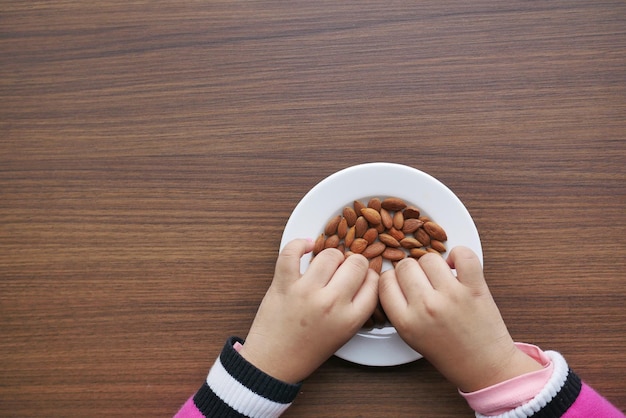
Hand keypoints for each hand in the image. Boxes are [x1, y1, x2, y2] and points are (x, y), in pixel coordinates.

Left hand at [239, 239, 378, 383]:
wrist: (273, 363)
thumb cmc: (307, 350)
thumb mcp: (343, 334)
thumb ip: (356, 307)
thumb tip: (363, 277)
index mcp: (350, 319)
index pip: (373, 283)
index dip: (369, 275)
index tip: (362, 275)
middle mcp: (331, 303)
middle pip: (356, 264)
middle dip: (353, 262)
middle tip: (344, 268)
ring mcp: (306, 292)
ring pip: (329, 254)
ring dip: (330, 255)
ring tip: (325, 263)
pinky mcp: (283, 284)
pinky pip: (292, 252)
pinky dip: (299, 244)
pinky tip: (306, 246)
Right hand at [379, 246, 541, 391]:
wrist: (485, 367)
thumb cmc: (450, 354)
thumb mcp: (412, 337)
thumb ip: (399, 309)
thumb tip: (395, 278)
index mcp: (406, 322)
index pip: (385, 282)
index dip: (392, 278)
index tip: (400, 282)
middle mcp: (426, 306)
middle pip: (405, 266)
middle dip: (411, 271)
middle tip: (422, 281)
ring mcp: (451, 295)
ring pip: (429, 258)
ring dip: (433, 264)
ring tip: (440, 277)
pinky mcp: (475, 288)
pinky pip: (463, 255)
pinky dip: (459, 254)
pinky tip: (457, 266)